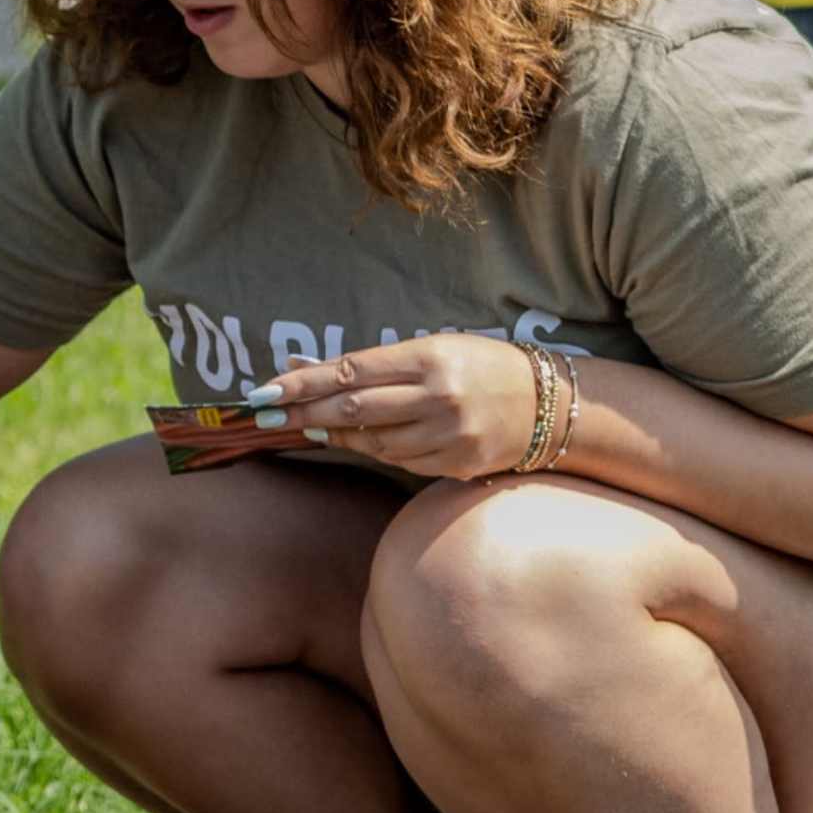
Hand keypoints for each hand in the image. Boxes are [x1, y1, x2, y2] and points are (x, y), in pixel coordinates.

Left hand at [245, 334, 553, 481]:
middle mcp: (438, 396)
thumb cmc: (482, 367)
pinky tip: (354, 439)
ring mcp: (448, 434)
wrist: (549, 404)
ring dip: (334, 433)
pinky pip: (399, 460)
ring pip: (372, 440)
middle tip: (264, 414)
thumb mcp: (432, 348)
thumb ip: (373, 364)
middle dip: (302, 411)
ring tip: (308, 425)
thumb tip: (306, 368)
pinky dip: (372, 449)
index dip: (303, 383)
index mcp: (430, 357)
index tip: (265, 390)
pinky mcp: (456, 463)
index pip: (351, 370)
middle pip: (353, 407)